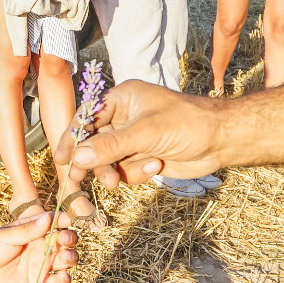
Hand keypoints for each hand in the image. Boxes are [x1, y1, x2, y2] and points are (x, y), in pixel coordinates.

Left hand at [0, 209, 77, 282]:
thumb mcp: (5, 236)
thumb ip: (27, 230)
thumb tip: (49, 219)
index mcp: (34, 229)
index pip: (54, 221)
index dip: (62, 219)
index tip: (65, 220)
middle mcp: (42, 246)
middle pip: (65, 240)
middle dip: (70, 238)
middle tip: (64, 239)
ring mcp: (42, 264)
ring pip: (66, 260)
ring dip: (71, 257)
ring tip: (65, 257)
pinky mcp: (40, 282)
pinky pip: (57, 282)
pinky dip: (64, 281)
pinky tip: (63, 277)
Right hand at [57, 79, 226, 188]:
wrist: (222, 140)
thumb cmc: (189, 124)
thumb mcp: (147, 133)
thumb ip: (111, 146)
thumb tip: (78, 157)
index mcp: (121, 99)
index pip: (86, 118)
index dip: (71, 138)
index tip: (61, 158)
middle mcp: (123, 118)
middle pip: (92, 143)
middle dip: (91, 163)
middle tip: (77, 182)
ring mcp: (132, 139)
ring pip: (106, 161)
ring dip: (114, 171)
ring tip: (120, 180)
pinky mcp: (141, 157)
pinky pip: (124, 170)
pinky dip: (135, 173)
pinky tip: (156, 165)